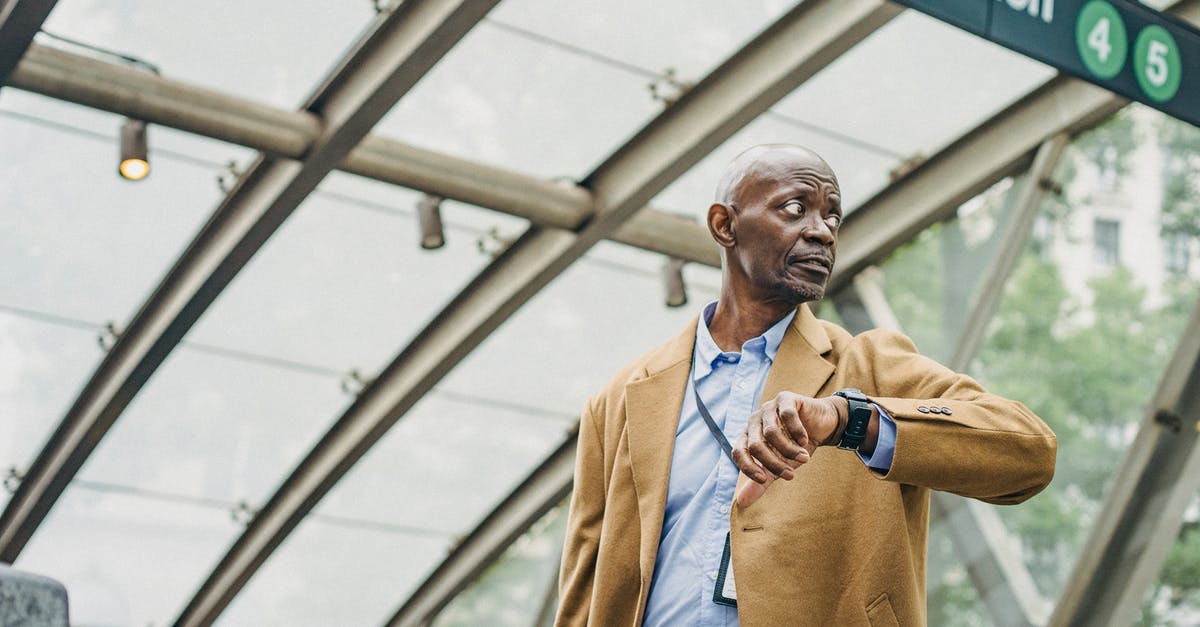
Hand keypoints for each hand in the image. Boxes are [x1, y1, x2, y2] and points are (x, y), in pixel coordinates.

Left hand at [732, 392, 844, 506]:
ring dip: (789, 450)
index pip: (738, 451)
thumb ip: (762, 482)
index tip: (765, 480)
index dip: (748, 467)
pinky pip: (787, 416)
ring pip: (772, 433)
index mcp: (748, 436)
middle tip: (791, 475)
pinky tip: (805, 440)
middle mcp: (755, 420)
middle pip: (756, 445)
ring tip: (804, 459)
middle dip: (774, 463)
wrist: (822, 426)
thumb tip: (741, 503)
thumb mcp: (779, 466)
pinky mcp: (785, 398)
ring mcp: (769, 407)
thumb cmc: (797, 447)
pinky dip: (797, 432)